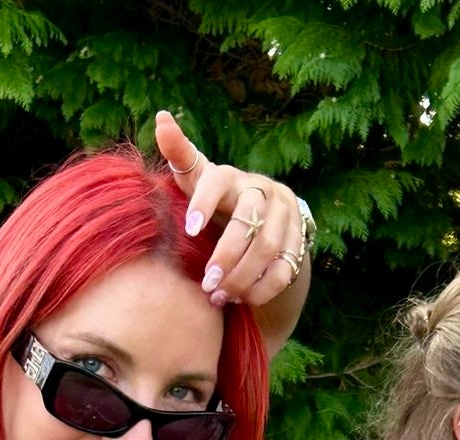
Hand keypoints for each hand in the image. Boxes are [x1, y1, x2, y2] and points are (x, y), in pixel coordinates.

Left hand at [156, 109, 307, 308]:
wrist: (263, 219)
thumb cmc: (218, 200)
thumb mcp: (198, 179)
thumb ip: (180, 155)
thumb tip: (161, 118)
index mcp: (232, 177)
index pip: (217, 182)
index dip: (203, 203)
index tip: (188, 229)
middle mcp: (262, 191)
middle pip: (248, 223)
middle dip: (226, 256)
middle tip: (206, 283)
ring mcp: (285, 216)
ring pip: (268, 248)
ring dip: (242, 277)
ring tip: (219, 296)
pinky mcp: (298, 240)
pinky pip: (284, 269)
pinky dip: (261, 289)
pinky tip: (241, 300)